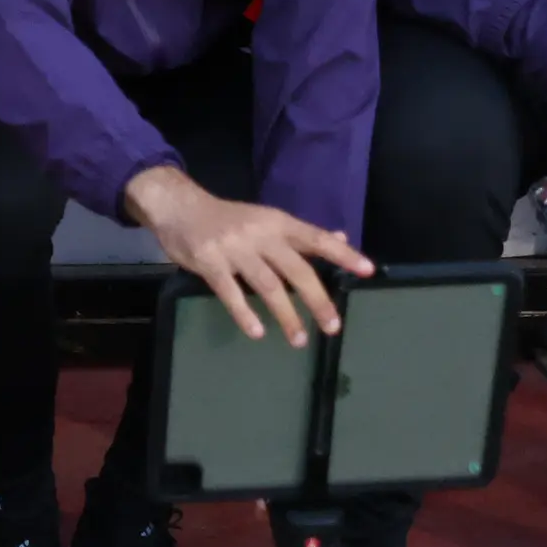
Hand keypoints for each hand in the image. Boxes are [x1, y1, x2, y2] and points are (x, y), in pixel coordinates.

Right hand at [125, 165, 372, 343]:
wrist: (179, 206)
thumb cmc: (228, 217)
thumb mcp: (267, 219)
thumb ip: (301, 233)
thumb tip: (340, 237)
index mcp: (277, 222)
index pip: (316, 238)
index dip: (343, 253)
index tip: (367, 270)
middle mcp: (260, 235)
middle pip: (296, 270)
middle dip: (317, 299)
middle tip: (333, 326)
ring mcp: (234, 250)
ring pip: (267, 286)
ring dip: (286, 315)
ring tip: (300, 339)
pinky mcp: (209, 263)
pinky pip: (230, 293)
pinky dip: (245, 315)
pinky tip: (258, 333)